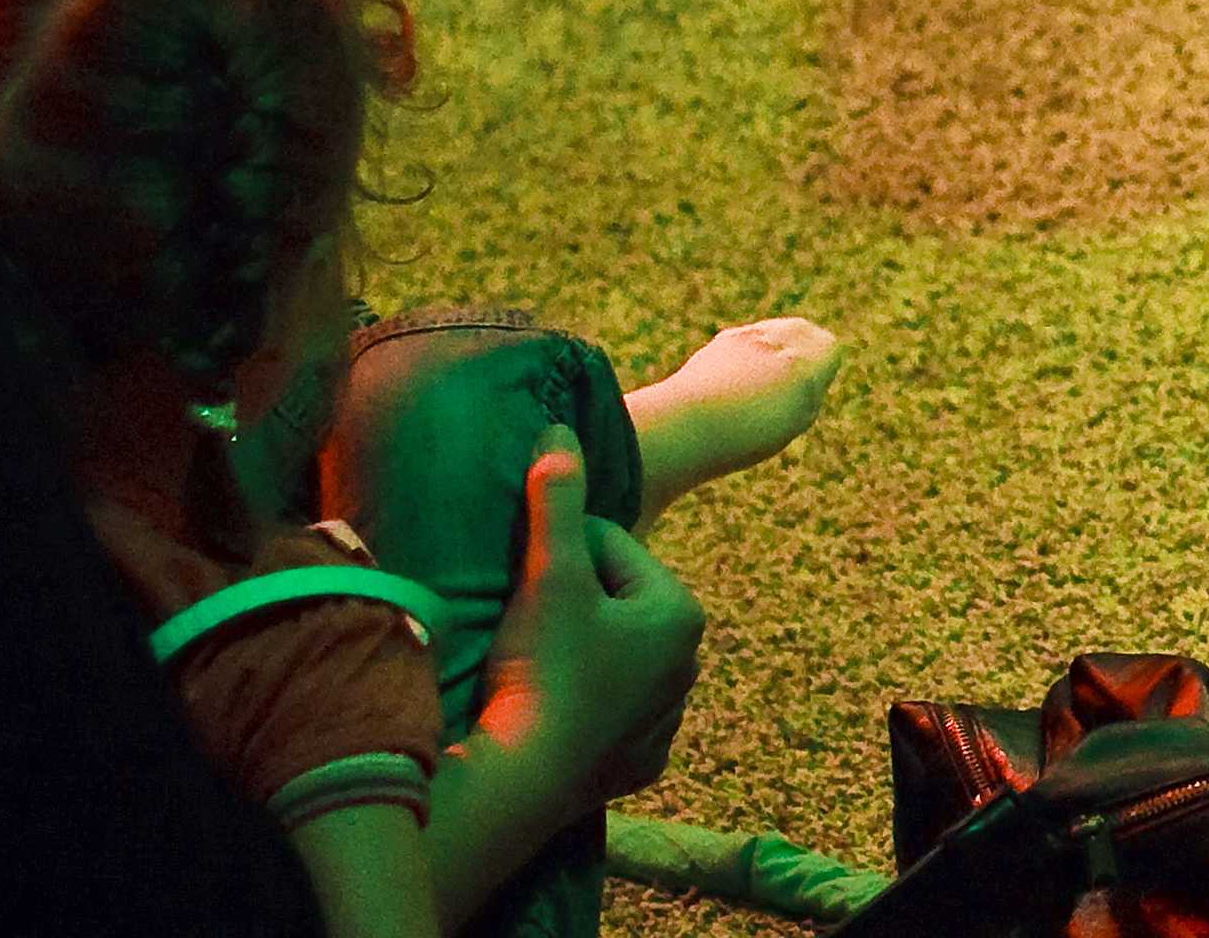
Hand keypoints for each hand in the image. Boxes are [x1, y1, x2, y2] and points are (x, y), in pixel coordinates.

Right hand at [481, 428, 701, 801]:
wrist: (523, 778)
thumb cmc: (542, 668)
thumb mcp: (550, 576)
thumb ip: (558, 502)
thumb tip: (560, 431)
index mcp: (680, 611)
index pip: (614, 551)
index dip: (561, 554)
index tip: (525, 574)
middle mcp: (688, 664)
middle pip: (613, 608)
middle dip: (572, 604)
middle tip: (520, 619)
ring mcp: (664, 719)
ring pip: (609, 662)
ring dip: (575, 655)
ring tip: (528, 664)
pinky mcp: (634, 764)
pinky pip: (602, 718)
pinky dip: (577, 709)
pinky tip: (546, 710)